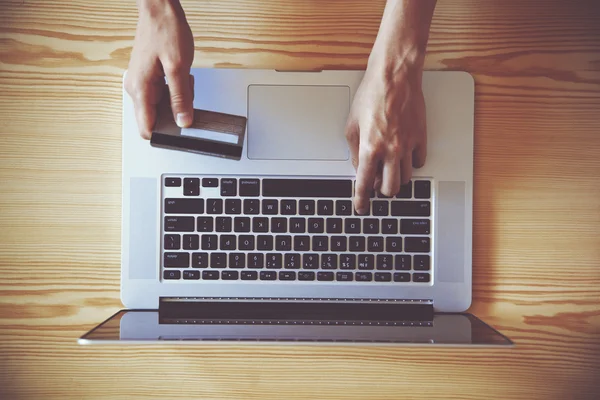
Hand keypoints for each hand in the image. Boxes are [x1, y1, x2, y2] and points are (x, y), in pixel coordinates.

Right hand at [125, 0, 194, 138]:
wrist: (159, 9)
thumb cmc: (166, 31)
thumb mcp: (179, 67)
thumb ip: (181, 98)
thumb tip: (183, 122)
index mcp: (140, 89)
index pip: (146, 128)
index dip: (164, 135)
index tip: (180, 134)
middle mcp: (136, 89)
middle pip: (156, 119)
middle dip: (175, 113)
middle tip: (186, 95)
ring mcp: (141, 84)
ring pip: (161, 107)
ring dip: (177, 100)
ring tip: (183, 80)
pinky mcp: (148, 79)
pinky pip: (163, 95)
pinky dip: (176, 91)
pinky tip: (181, 77)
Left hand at [346, 0, 434, 213]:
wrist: (394, 76)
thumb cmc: (372, 95)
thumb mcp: (351, 124)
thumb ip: (354, 150)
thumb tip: (358, 167)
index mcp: (370, 148)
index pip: (365, 183)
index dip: (362, 199)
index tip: (362, 207)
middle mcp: (391, 150)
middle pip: (390, 188)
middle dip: (382, 191)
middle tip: (377, 184)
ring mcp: (408, 145)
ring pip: (406, 178)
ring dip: (396, 179)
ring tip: (389, 170)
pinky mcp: (421, 137)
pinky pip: (419, 161)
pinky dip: (411, 164)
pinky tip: (404, 157)